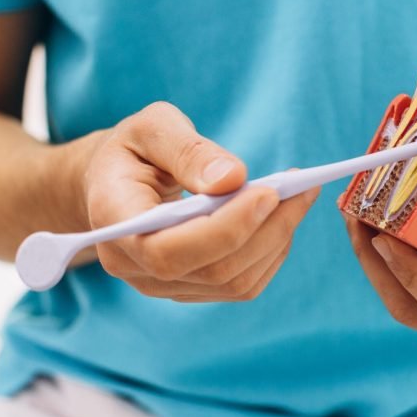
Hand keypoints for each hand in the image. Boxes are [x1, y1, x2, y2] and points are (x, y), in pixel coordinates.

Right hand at [83, 102, 318, 301]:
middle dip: (266, 230)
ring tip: (300, 195)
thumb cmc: (135, 148)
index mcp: (113, 222)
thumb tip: (233, 179)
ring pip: (234, 282)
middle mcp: (132, 265)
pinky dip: (272, 251)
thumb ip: (189, 151)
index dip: (224, 230)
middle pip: (212, 270)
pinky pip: (241, 284)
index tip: (268, 193)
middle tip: (302, 188)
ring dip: (277, 239)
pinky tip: (283, 217)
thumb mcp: (153, 128)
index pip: (168, 251)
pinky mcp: (189, 288)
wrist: (116, 181)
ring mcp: (160, 284)